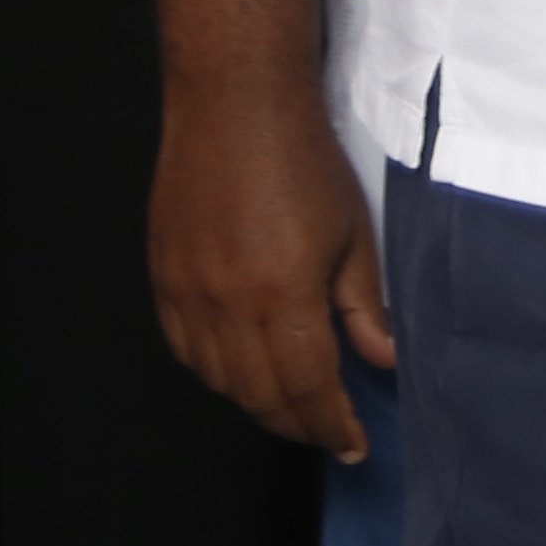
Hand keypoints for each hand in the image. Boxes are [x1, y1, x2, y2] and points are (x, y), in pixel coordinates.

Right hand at [148, 76, 395, 458]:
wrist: (235, 101)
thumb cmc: (302, 159)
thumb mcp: (353, 233)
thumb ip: (363, 306)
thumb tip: (381, 362)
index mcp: (282, 294)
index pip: (307, 389)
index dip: (332, 425)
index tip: (353, 444)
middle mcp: (227, 303)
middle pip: (261, 396)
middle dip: (299, 424)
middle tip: (328, 432)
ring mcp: (187, 292)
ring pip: (220, 380)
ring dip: (257, 402)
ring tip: (291, 405)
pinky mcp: (164, 276)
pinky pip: (185, 348)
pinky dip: (215, 371)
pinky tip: (240, 369)